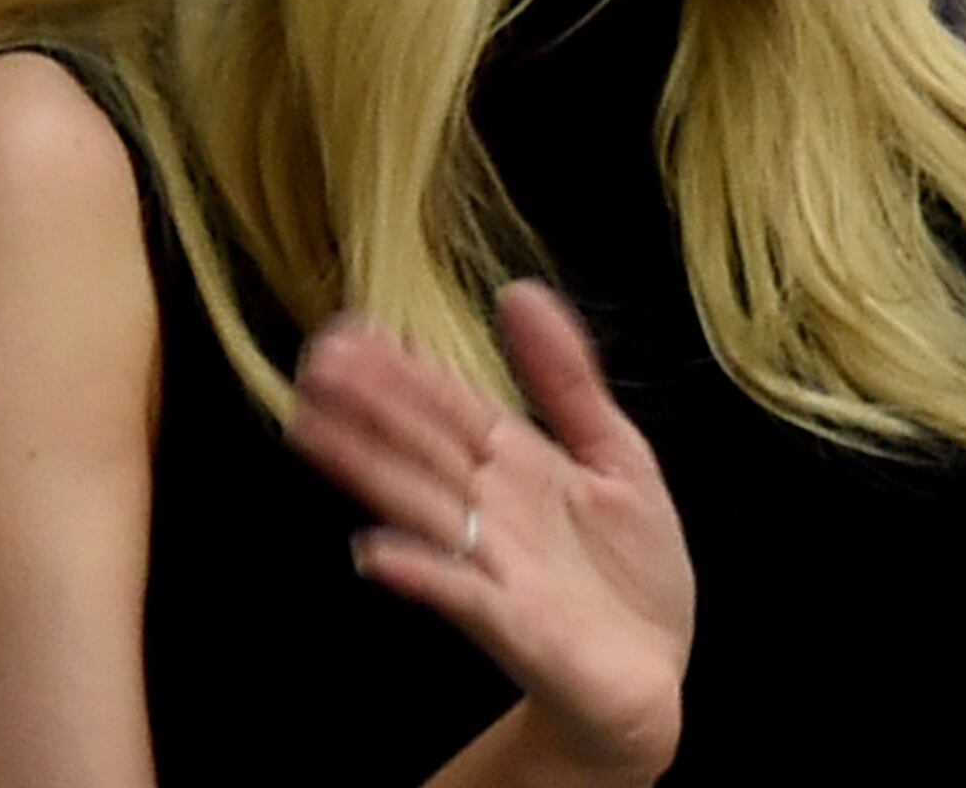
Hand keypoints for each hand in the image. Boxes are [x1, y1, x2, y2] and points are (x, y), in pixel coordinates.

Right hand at [286, 281, 693, 782]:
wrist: (654, 674)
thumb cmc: (630, 573)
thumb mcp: (616, 457)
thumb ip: (567, 381)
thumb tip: (519, 291)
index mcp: (517, 465)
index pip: (449, 405)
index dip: (403, 368)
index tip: (350, 330)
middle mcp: (493, 512)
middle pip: (422, 448)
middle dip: (368, 406)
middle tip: (311, 365)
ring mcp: (497, 568)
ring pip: (423, 508)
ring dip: (368, 472)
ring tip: (312, 432)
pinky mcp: (515, 626)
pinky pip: (462, 595)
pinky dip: (421, 574)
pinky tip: (375, 554)